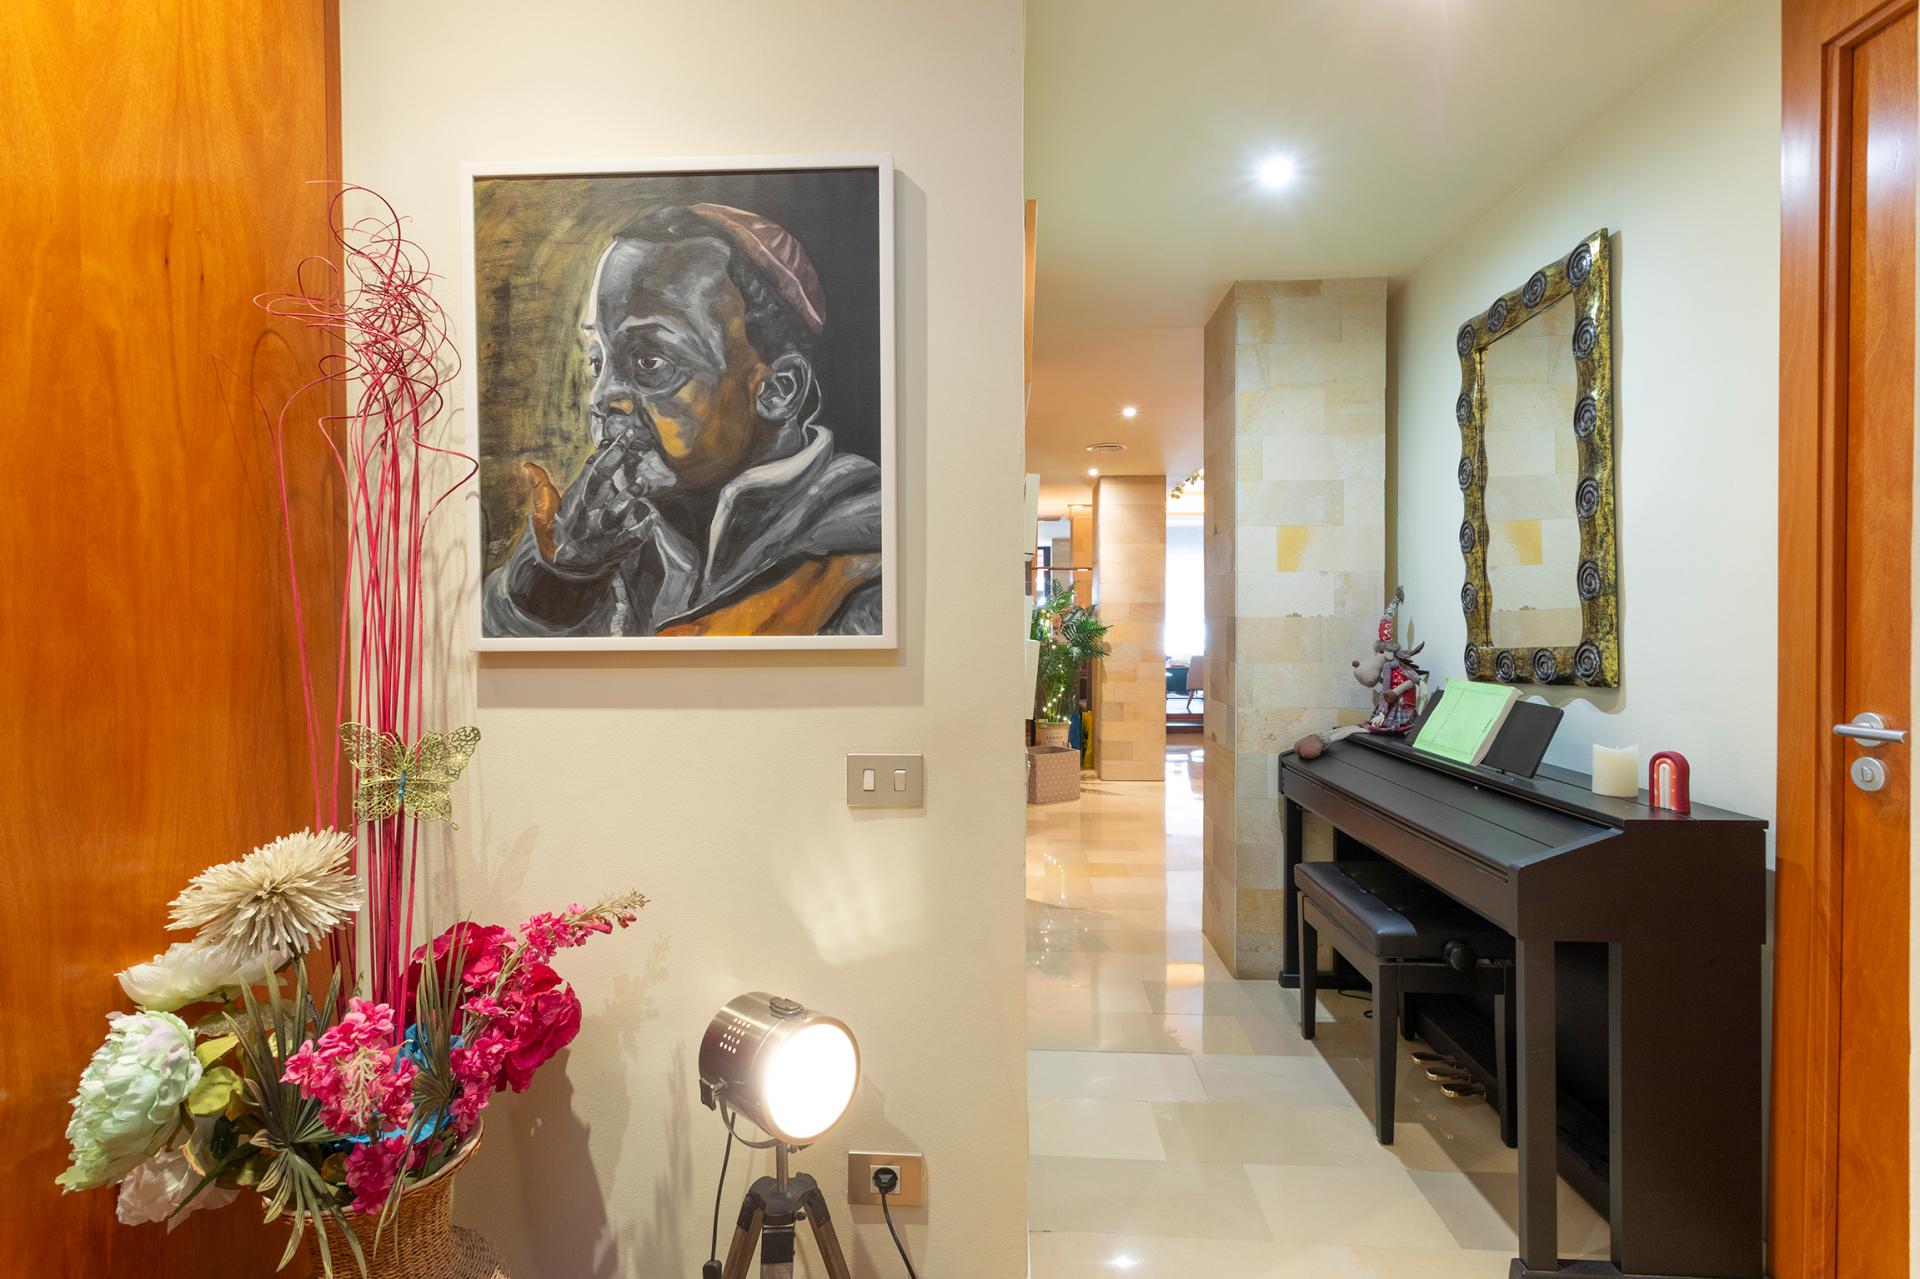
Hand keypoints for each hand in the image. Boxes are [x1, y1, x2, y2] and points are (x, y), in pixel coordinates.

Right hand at [528, 425, 674, 574]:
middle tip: (630, 439)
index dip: (604, 454)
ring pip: (614, 514)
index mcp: (570, 505)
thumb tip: (527, 465)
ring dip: (628, 497)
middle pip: (600, 484)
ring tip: (641, 482)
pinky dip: (640, 529)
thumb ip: (541, 488)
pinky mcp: (612, 552)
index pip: (588, 474)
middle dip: (614, 460)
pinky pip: (628, 541)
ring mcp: (599, 536)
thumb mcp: (542, 514)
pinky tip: (651, 516)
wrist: (558, 575)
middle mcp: (584, 518)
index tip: (618, 437)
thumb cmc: (553, 537)